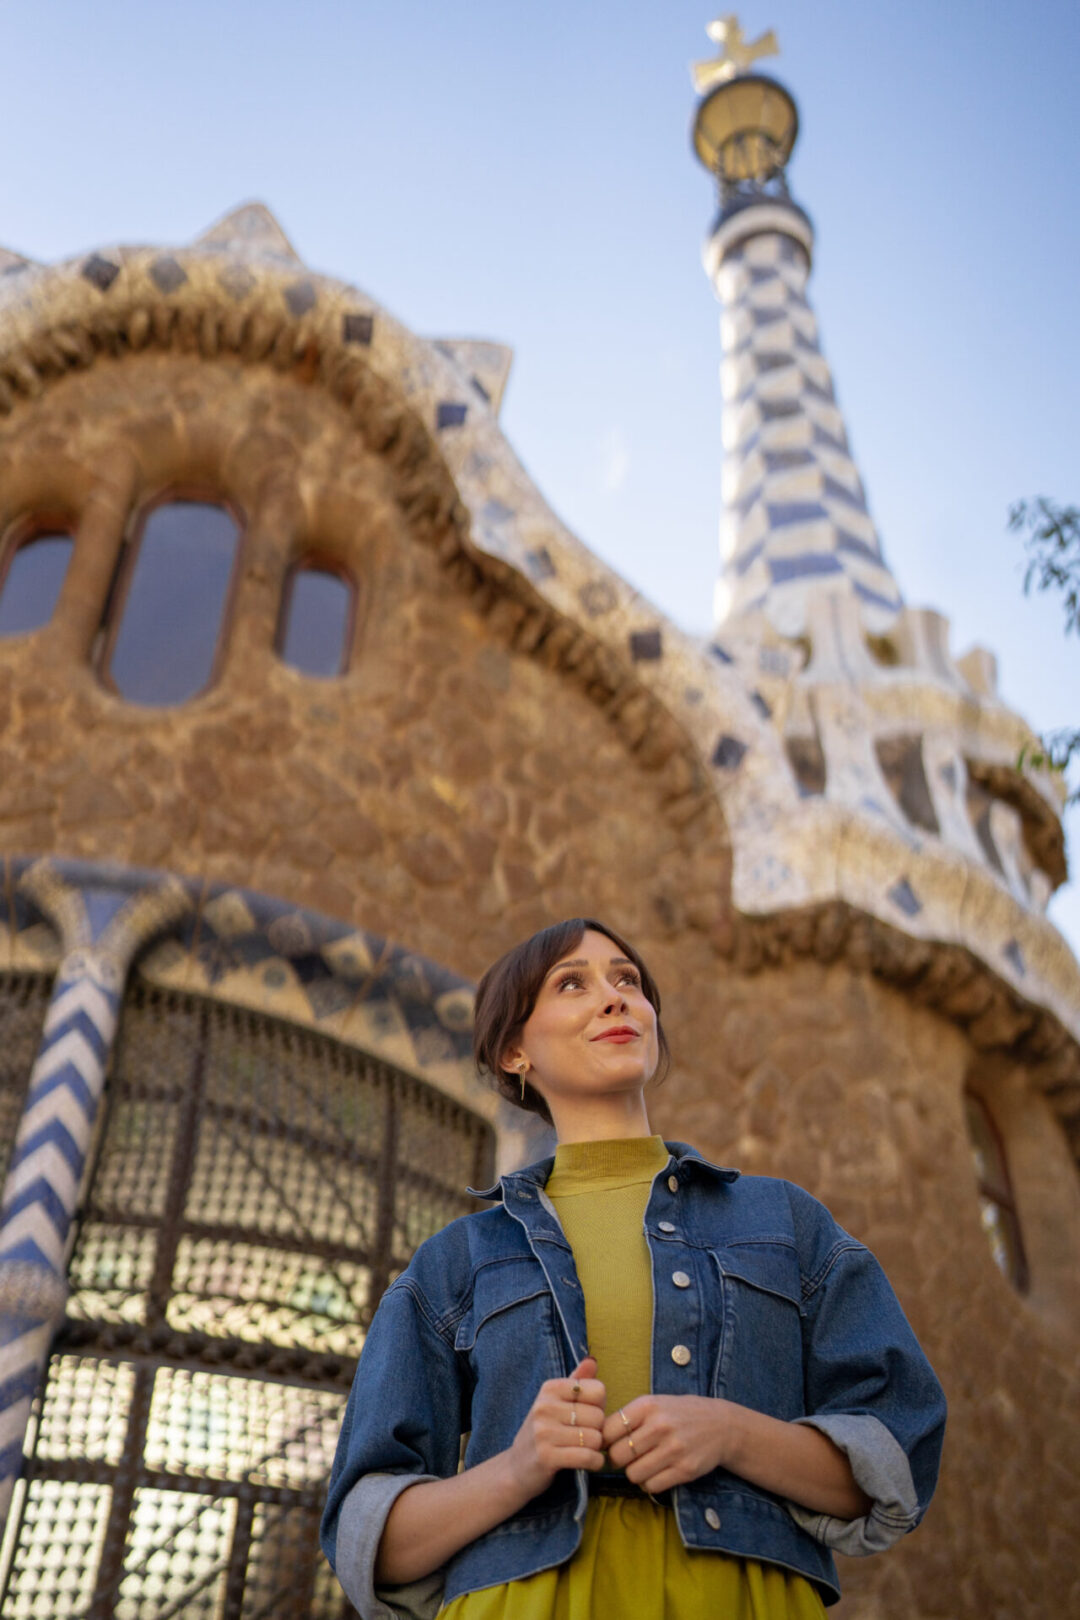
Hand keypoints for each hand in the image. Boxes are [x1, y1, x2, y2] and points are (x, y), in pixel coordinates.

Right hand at [504, 1358, 606, 1499]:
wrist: (516, 1467)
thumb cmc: (544, 1431)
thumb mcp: (556, 1402)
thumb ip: (576, 1381)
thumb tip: (592, 1360)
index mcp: (550, 1388)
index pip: (598, 1390)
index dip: (600, 1406)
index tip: (587, 1416)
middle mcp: (545, 1406)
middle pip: (598, 1416)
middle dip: (598, 1430)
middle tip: (585, 1436)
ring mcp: (544, 1432)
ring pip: (594, 1438)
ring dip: (596, 1449)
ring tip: (583, 1449)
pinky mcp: (547, 1457)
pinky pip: (587, 1457)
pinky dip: (595, 1462)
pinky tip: (589, 1462)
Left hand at [602, 1395, 734, 1494]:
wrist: (721, 1425)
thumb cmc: (679, 1414)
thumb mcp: (655, 1403)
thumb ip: (628, 1417)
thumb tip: (596, 1438)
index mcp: (648, 1405)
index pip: (608, 1430)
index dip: (604, 1441)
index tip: (610, 1443)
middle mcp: (660, 1426)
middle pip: (618, 1455)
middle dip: (617, 1460)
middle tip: (626, 1457)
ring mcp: (674, 1449)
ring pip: (633, 1474)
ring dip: (634, 1473)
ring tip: (643, 1463)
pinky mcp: (685, 1470)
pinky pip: (651, 1486)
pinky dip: (649, 1483)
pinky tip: (656, 1472)